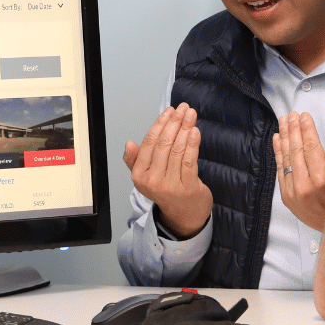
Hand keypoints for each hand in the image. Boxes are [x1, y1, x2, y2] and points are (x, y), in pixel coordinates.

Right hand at [124, 103, 212, 237]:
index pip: (149, 143)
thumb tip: (129, 144)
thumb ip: (136, 160)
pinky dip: (192, 144)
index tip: (169, 110)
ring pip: (177, 150)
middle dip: (174, 122)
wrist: (184, 216)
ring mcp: (170, 186)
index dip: (160, 124)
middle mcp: (152, 181)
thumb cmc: (167, 190)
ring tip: (191, 115)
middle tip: (183, 108)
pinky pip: (189, 161)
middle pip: (163, 144)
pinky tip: (195, 131)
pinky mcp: (187, 188)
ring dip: (185, 128)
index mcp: (139, 175)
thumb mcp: (147, 176)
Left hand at [271, 112, 324, 231]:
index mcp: (323, 179)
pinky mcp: (287, 197)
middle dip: (293, 129)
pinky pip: (281, 169)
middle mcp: (305, 185)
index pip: (311, 146)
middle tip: (291, 115)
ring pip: (286, 158)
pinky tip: (278, 139)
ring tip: (283, 122)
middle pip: (296, 149)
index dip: (306, 128)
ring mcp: (293, 192)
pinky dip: (278, 153)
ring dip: (284, 137)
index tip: (304, 116)